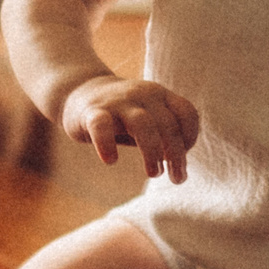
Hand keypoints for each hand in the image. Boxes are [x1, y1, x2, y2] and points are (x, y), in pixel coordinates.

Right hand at [60, 77, 199, 182]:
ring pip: (142, 124)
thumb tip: (179, 166)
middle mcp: (142, 94)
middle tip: (177, 179)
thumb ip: (163, 136)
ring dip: (152, 152)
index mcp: (159, 94)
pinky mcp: (92, 111)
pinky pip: (102, 127)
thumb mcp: (146, 118)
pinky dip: (108, 144)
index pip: (186, 112)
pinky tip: (110, 160)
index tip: (184, 156)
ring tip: (154, 173)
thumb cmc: (120, 113)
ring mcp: (117, 101)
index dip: (190, 136)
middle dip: (177, 155)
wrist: (77, 90)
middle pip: (167, 124)